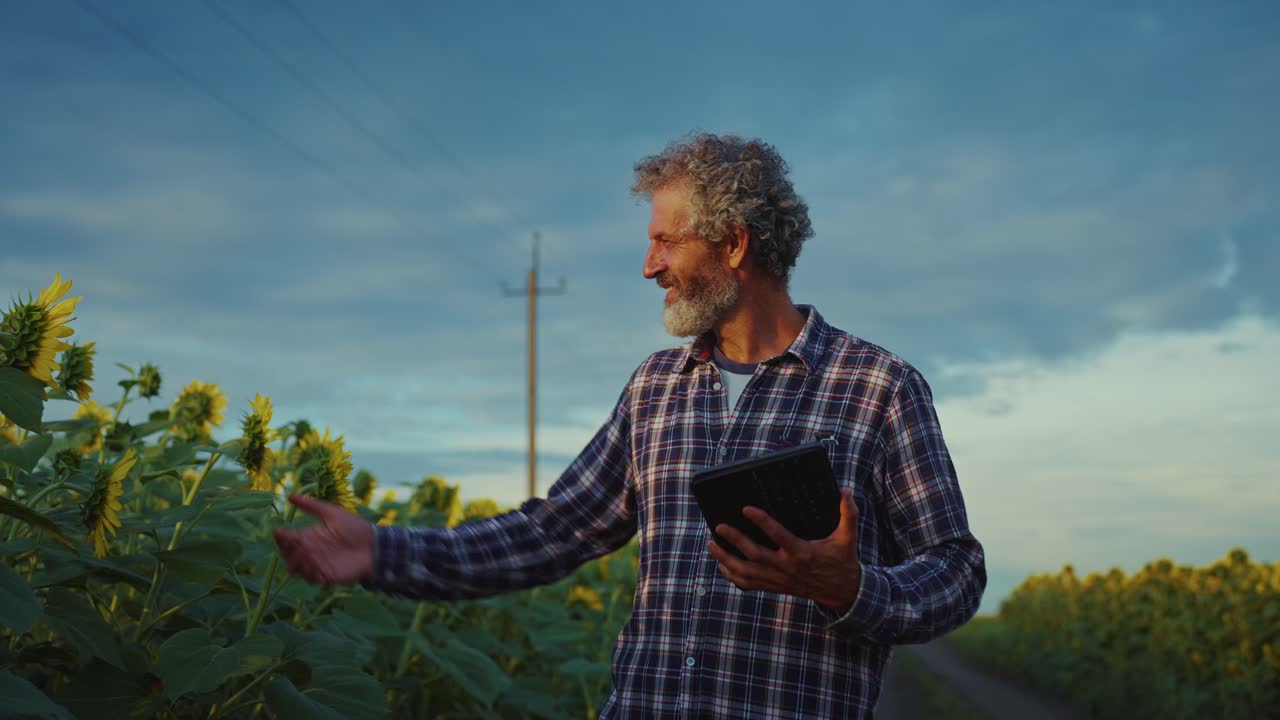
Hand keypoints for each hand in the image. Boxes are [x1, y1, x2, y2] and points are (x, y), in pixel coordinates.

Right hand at [273, 493, 374, 586]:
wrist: (375, 546)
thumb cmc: (355, 527)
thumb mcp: (332, 513)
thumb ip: (311, 505)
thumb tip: (289, 495)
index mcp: (310, 535)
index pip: (287, 539)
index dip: (281, 537)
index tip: (281, 533)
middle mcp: (310, 551)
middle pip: (288, 555)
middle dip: (287, 550)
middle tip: (297, 544)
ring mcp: (317, 564)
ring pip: (296, 568)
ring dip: (297, 562)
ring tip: (307, 554)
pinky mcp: (326, 576)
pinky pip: (310, 578)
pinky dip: (308, 573)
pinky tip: (314, 565)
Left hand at [708, 488, 861, 612]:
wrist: (842, 592)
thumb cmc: (842, 560)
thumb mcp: (847, 537)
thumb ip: (848, 514)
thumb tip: (847, 491)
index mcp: (802, 552)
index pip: (777, 535)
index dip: (761, 521)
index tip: (746, 509)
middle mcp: (787, 567)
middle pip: (755, 554)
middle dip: (735, 540)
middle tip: (719, 526)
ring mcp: (779, 579)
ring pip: (747, 572)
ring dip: (726, 559)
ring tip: (711, 544)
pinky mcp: (775, 587)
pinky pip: (750, 585)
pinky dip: (733, 577)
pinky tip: (722, 566)